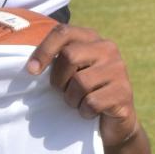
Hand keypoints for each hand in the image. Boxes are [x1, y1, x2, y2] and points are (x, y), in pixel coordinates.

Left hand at [26, 23, 138, 148]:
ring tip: (79, 102)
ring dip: (72, 99)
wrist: (113, 121)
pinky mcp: (124, 92)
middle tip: (63, 91)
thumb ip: (56, 60)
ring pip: (80, 82)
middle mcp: (108, 49)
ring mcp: (119, 69)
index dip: (44, 50)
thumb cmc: (84, 93)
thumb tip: (31, 67)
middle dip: (59, 79)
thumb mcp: (69, 72)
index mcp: (91, 39)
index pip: (63, 32)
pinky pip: (91, 102)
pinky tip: (91, 112)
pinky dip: (84, 112)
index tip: (31, 70)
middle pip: (69, 56)